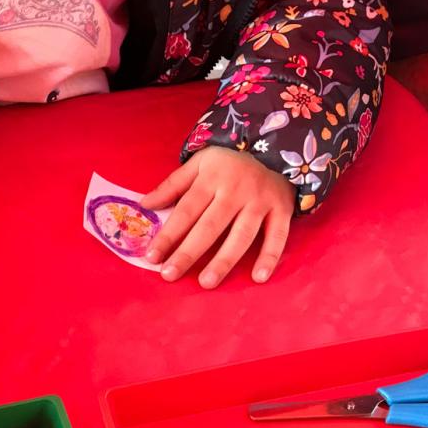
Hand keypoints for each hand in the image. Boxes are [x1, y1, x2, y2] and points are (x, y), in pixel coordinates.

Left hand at [143, 146, 295, 287]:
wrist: (277, 145)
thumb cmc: (230, 161)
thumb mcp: (199, 163)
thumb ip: (172, 185)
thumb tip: (145, 204)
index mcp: (211, 178)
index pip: (186, 211)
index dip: (169, 235)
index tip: (152, 257)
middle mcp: (235, 191)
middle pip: (209, 227)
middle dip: (188, 252)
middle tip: (170, 275)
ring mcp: (260, 201)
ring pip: (241, 235)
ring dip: (224, 260)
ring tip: (206, 282)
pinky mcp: (282, 209)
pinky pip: (277, 236)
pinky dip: (270, 257)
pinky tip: (258, 277)